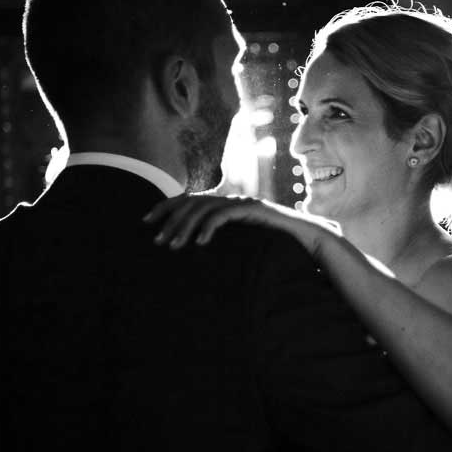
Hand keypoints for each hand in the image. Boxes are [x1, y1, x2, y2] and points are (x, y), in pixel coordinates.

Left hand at [144, 194, 338, 255]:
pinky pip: (224, 215)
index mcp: (223, 204)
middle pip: (190, 202)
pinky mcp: (252, 210)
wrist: (305, 238)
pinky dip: (209, 227)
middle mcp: (230, 198)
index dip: (165, 208)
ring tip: (174, 246)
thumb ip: (219, 242)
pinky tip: (200, 243)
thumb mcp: (239, 243)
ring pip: (204, 208)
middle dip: (170, 221)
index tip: (146, 222)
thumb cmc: (273, 244)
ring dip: (185, 227)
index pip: (187, 199)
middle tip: (157, 241)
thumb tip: (193, 252)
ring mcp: (241, 202)